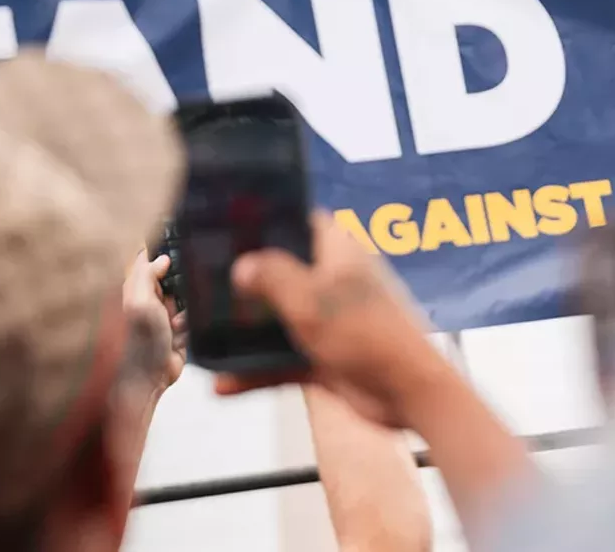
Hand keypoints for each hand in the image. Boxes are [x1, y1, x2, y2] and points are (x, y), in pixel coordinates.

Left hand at [122, 250, 187, 395]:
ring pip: (190, 296)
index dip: (164, 256)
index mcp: (137, 287)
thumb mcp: (141, 303)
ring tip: (174, 326)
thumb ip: (147, 275)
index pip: (152, 260)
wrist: (150, 378)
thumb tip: (162, 257)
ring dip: (187, 311)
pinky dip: (191, 325)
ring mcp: (166, 313)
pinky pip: (195, 316)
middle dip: (183, 289)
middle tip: (174, 302)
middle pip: (177, 276)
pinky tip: (179, 336)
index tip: (176, 256)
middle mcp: (151, 297)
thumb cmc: (140, 344)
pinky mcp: (180, 327)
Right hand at [213, 211, 451, 429]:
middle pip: (285, 272)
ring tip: (207, 335)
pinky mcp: (328, 356)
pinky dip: (258, 370)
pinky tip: (225, 383)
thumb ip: (273, 277)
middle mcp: (335, 283)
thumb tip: (243, 264)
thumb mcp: (312, 299)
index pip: (305, 222)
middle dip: (250, 281)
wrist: (407, 393)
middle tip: (208, 285)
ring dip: (248, 332)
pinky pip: (284, 359)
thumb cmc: (368, 334)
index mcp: (340, 253)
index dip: (274, 220)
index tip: (236, 226)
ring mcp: (332, 321)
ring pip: (281, 320)